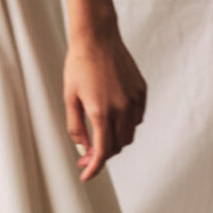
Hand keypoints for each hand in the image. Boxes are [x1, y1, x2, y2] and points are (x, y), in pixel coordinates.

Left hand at [64, 22, 145, 179]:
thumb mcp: (70, 97)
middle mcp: (122, 108)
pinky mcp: (142, 91)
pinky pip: (137, 118)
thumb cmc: (78, 65)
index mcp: (101, 112)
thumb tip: (83, 149)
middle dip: (102, 155)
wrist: (97, 37)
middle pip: (117, 146)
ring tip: (99, 137)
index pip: (102, 152)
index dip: (94, 168)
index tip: (85, 176)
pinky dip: (126, 125)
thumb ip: (76, 126)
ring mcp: (135, 99)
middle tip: (86, 155)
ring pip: (129, 134)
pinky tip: (112, 119)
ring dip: (115, 141)